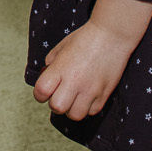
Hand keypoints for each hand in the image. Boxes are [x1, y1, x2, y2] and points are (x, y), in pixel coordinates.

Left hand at [33, 0, 151, 119]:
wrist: (112, 35)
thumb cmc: (86, 38)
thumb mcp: (61, 47)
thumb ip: (51, 63)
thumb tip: (46, 77)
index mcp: (60, 68)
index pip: (41, 92)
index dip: (40, 94)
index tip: (45, 91)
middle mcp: (74, 81)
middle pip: (57, 107)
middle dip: (56, 103)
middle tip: (61, 94)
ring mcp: (91, 89)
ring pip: (75, 115)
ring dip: (72, 109)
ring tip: (75, 98)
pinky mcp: (104, 94)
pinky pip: (92, 111)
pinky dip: (88, 107)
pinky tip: (88, 96)